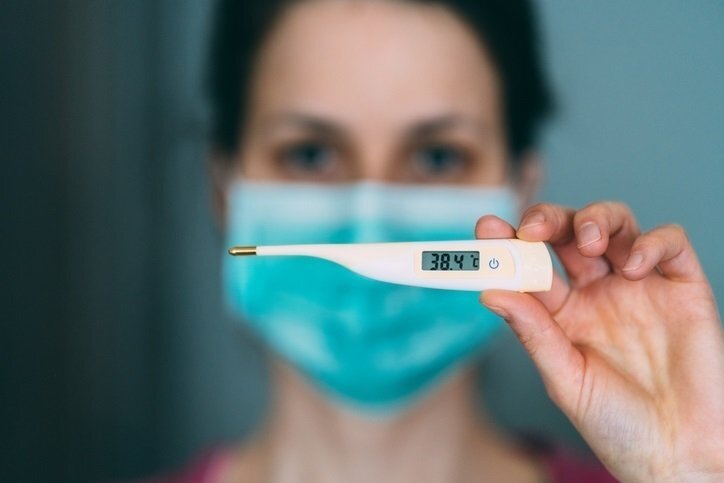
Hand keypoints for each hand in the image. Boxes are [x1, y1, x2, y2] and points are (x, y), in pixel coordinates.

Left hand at [476, 202, 723, 482]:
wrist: (680, 454)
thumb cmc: (618, 425)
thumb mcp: (565, 379)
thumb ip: (532, 332)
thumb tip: (489, 291)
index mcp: (564, 312)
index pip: (532, 265)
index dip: (509, 242)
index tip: (487, 227)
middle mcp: (599, 292)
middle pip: (568, 233)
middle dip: (549, 220)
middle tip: (534, 228)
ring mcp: (639, 286)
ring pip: (616, 224)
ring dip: (596, 219)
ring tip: (589, 243)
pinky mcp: (682, 287)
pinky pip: (669, 243)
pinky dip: (650, 242)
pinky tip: (633, 267)